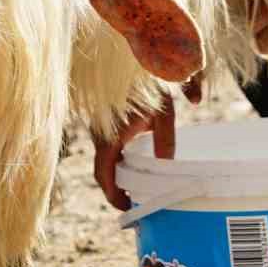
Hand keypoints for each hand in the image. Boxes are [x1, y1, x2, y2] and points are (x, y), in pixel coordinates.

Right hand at [92, 76, 201, 211]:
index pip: (103, 174)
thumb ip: (165, 139)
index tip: (126, 209)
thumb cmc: (150, 84)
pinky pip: (105, 149)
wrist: (133, 57)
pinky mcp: (104, 122)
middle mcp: (100, 133)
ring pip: (102, 160)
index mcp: (110, 135)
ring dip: (114, 176)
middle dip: (113, 191)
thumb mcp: (163, 113)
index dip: (112, 195)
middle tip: (132, 204)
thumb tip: (167, 164)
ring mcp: (100, 127)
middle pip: (101, 171)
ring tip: (133, 189)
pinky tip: (131, 165)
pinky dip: (115, 163)